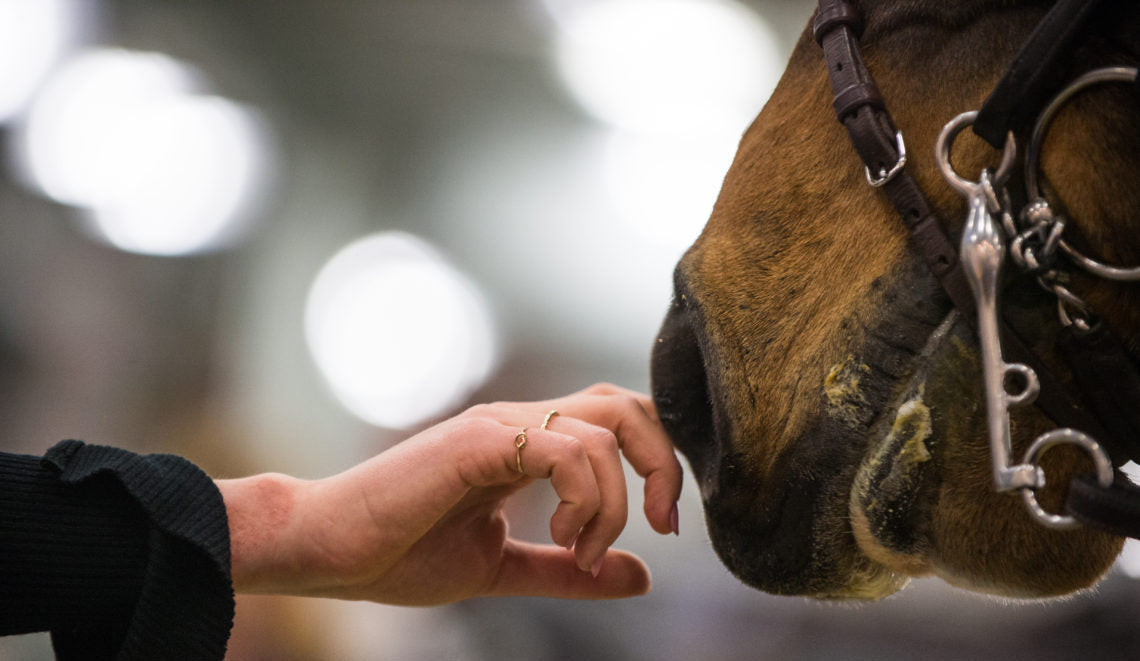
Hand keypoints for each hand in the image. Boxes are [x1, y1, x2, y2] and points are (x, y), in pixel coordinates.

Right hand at [217, 383, 683, 604]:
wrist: (327, 552)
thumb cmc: (399, 554)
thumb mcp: (503, 568)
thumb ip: (569, 569)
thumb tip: (642, 577)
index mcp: (526, 446)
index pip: (620, 421)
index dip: (659, 463)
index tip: (665, 528)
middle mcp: (518, 424)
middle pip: (627, 404)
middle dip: (665, 463)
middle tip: (665, 525)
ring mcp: (496, 427)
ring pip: (604, 428)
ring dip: (616, 500)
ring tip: (586, 550)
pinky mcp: (476, 442)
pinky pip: (560, 449)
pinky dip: (584, 495)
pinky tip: (566, 536)